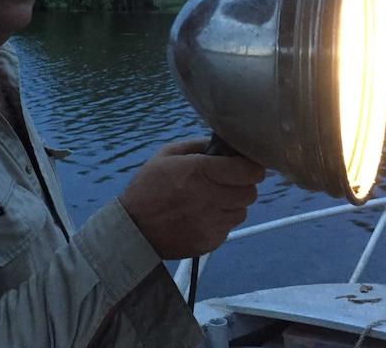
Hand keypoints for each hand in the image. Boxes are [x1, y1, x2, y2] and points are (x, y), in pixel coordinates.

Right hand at [118, 138, 265, 259]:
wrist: (134, 229)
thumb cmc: (148, 187)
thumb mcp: (166, 155)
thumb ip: (196, 146)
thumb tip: (222, 144)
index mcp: (200, 171)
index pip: (248, 171)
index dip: (251, 167)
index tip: (245, 167)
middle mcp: (210, 197)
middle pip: (250, 192)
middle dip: (243, 185)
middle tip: (228, 183)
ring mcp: (211, 222)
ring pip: (242, 211)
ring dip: (233, 204)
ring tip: (213, 201)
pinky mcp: (210, 241)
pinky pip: (228, 228)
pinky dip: (221, 221)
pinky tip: (203, 217)